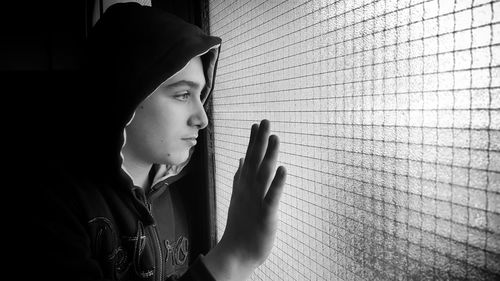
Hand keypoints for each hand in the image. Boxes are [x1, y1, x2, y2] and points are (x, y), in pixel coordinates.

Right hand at [204, 119, 286, 280]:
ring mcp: (256, 201)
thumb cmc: (241, 225)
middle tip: (265, 120)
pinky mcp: (266, 215)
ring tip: (275, 137)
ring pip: (263, 174)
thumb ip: (240, 177)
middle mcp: (248, 190)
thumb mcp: (239, 197)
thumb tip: (241, 159)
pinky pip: (272, 197)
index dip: (254, 141)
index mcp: (244, 186)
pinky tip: (282, 169)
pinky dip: (277, 183)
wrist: (236, 252)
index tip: (257, 124)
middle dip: (260, 141)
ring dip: (269, 155)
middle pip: (255, 161)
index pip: (249, 159)